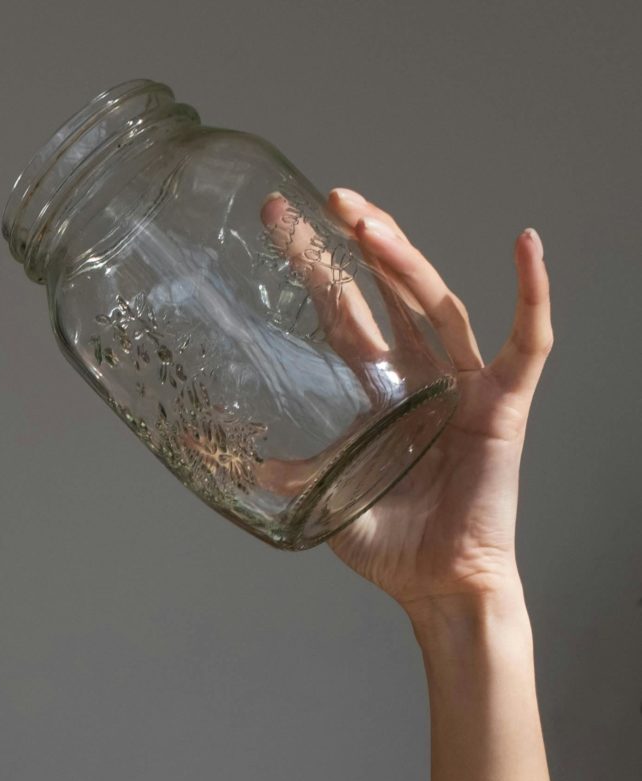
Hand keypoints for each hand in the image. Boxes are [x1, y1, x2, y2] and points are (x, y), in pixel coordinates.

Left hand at [259, 186, 551, 612]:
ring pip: (437, 304)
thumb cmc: (394, 543)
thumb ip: (297, 474)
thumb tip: (248, 464)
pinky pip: (529, 342)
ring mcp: (466, 384)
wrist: (437, 584)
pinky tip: (526, 245)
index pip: (345, 311)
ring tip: (369, 224)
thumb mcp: (328, 499)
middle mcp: (425, 374)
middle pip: (390, 290)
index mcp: (384, 388)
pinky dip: (532, 294)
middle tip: (327, 197)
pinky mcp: (503, 405)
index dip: (317, 265)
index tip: (279, 220)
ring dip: (406, 261)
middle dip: (360, 241)